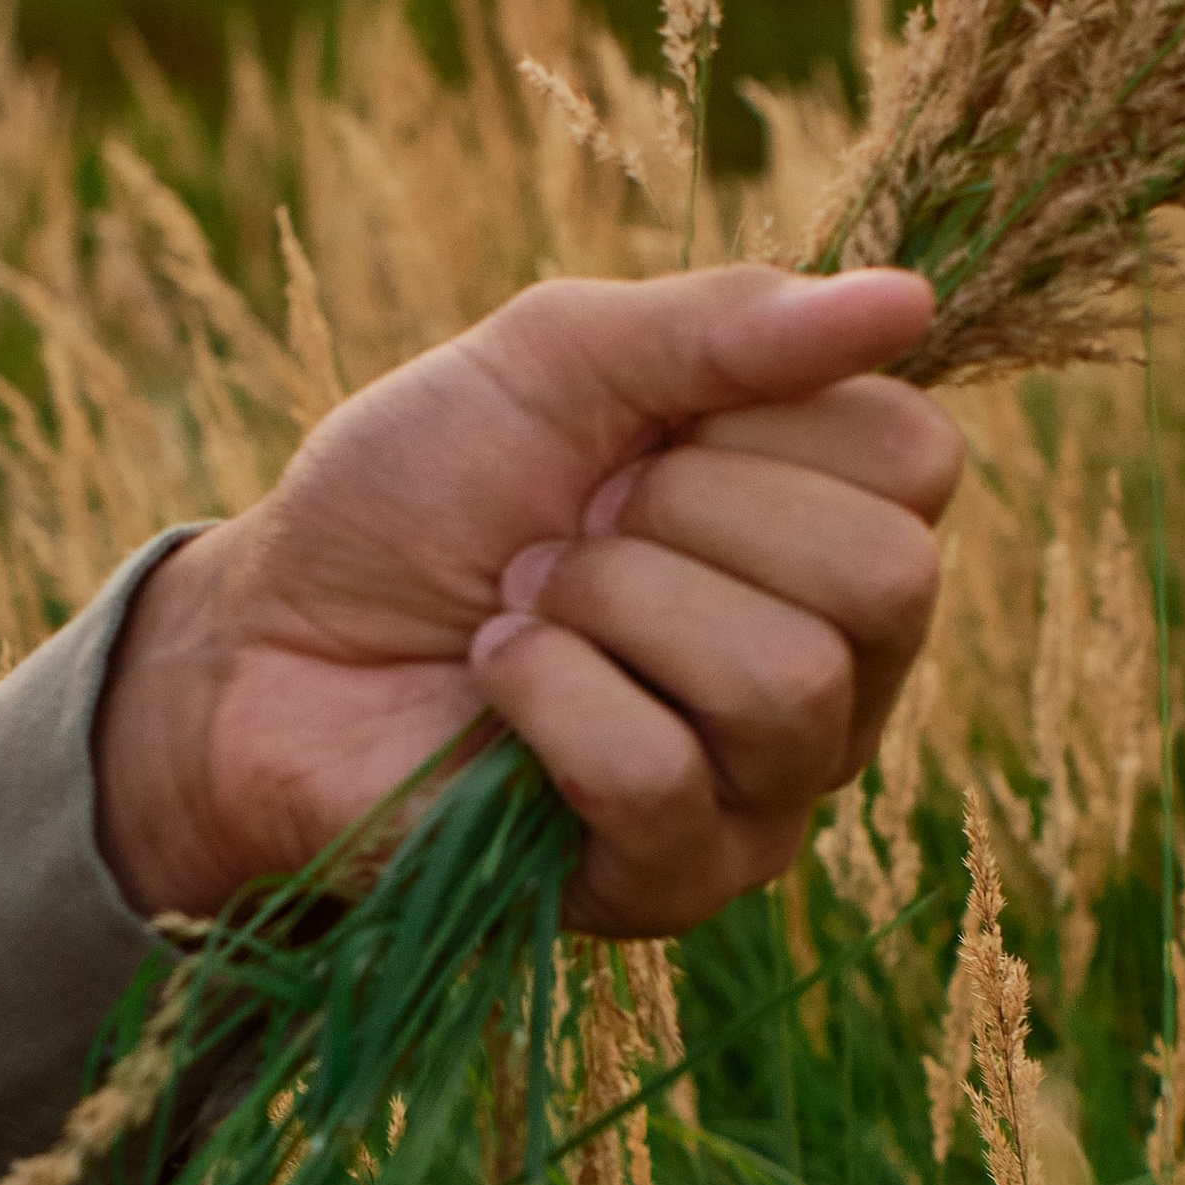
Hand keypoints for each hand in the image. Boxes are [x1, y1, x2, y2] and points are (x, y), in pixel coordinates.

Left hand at [94, 263, 960, 936]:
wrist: (269, 636)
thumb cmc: (417, 498)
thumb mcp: (555, 360)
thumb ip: (722, 325)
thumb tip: (909, 300)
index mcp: (831, 532)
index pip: (916, 461)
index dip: (760, 421)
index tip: (637, 440)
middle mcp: (837, 672)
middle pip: (882, 580)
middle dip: (688, 519)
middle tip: (578, 529)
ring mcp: (765, 792)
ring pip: (785, 683)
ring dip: (609, 607)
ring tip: (524, 602)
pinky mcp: (672, 884)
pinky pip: (660, 776)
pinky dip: (546, 697)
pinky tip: (494, 681)